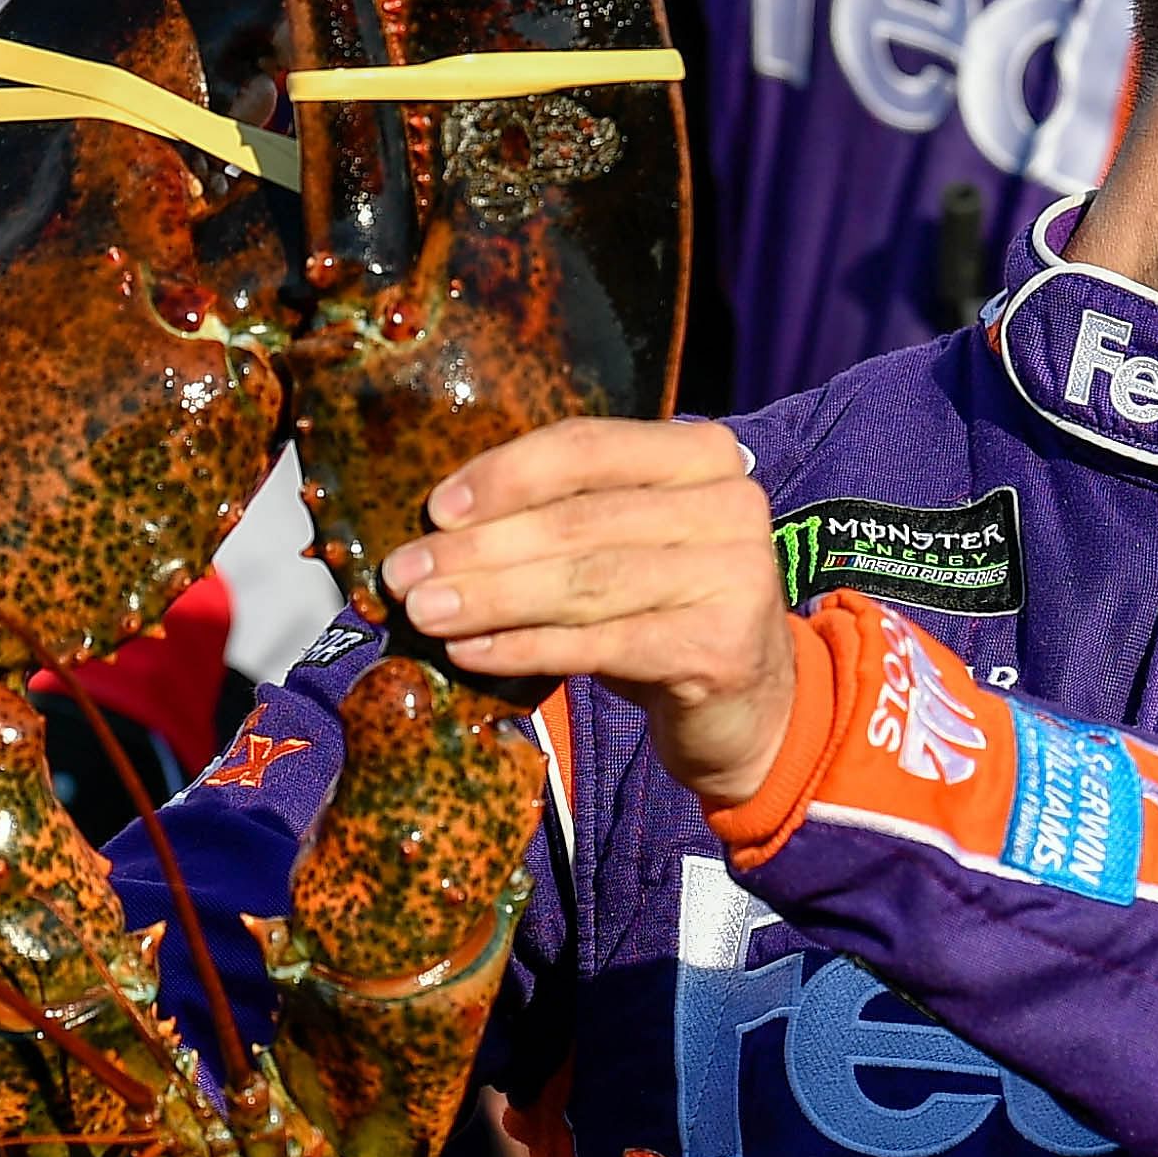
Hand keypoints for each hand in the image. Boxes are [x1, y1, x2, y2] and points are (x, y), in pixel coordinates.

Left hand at [379, 420, 802, 810]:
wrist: (752, 709)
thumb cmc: (666, 614)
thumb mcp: (624, 546)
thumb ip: (561, 519)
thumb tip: (439, 528)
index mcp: (701, 455)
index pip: (586, 447)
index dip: (505, 476)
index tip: (435, 510)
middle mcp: (730, 503)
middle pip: (576, 519)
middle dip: (478, 549)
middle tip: (404, 576)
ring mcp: (735, 573)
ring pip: (584, 581)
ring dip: (491, 598)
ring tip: (425, 614)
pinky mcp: (721, 646)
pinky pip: (600, 643)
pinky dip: (526, 647)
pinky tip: (473, 654)